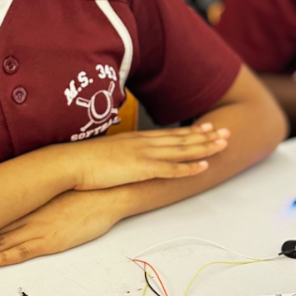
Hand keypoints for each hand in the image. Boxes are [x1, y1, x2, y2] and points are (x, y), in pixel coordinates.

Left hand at [0, 190, 120, 266]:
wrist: (105, 195)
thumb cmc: (82, 193)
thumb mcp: (52, 193)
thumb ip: (34, 199)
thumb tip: (18, 201)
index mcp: (26, 203)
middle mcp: (26, 215)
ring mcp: (36, 228)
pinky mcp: (49, 241)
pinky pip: (21, 252)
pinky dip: (2, 257)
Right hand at [66, 123, 229, 190]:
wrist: (69, 162)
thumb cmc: (80, 160)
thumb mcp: (102, 152)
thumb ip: (116, 153)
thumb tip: (119, 158)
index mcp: (135, 139)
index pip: (168, 134)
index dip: (189, 131)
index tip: (206, 126)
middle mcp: (143, 143)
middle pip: (181, 138)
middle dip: (206, 135)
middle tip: (226, 131)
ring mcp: (144, 155)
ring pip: (182, 150)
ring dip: (205, 147)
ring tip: (224, 144)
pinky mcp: (141, 169)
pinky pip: (171, 169)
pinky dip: (189, 167)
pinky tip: (204, 166)